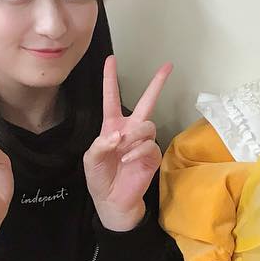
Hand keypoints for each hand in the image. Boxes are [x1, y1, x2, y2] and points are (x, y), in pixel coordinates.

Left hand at [84, 56, 170, 231]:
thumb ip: (101, 144)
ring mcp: (143, 142)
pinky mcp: (153, 155)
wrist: (113, 201)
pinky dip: (136, 152)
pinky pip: (149, 145)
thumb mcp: (91, 159)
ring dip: (134, 135)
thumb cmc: (100, 178)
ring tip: (123, 148)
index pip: (111, 98)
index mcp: (111, 126)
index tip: (111, 59)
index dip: (110, 79)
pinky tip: (127, 160)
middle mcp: (130, 130)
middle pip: (146, 102)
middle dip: (157, 83)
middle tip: (168, 66)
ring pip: (147, 125)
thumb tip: (120, 135)